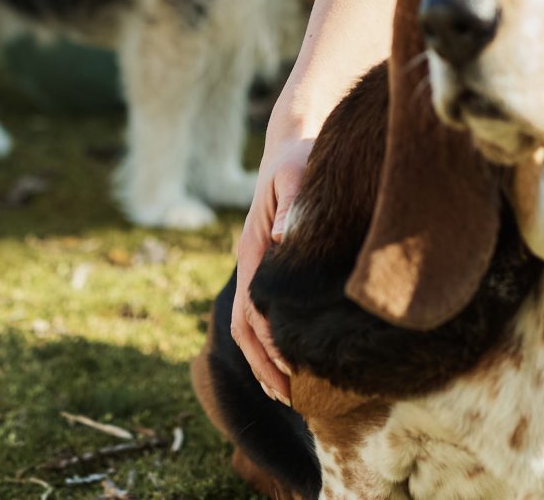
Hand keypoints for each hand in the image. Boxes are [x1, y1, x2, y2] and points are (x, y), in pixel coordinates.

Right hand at [232, 133, 314, 404]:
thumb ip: (292, 203)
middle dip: (263, 364)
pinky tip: (287, 363)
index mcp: (253, 247)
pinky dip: (268, 344)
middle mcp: (251, 261)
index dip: (269, 341)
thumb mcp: (296, 172)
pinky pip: (261, 314)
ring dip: (263, 360)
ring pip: (249, 325)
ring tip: (287, 394)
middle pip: (245, 325)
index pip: (253, 306)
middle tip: (289, 398)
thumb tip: (284, 237)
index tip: (292, 368)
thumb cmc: (299, 158)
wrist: (291, 145)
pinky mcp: (270, 267)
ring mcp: (258, 267)